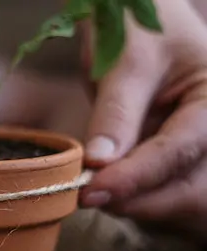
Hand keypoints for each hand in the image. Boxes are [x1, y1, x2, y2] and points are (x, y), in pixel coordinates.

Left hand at [79, 0, 206, 238]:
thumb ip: (116, 114)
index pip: (178, 152)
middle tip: (87, 195)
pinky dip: (126, 195)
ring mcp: (192, 149)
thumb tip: (98, 163)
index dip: (134, 178)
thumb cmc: (137, 27)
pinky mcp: (167, 160)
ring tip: (91, 188)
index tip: (93, 191)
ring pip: (170, 198)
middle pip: (186, 190)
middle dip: (137, 199)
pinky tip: (101, 185)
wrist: (132, 20)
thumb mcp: (127, 62)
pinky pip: (153, 191)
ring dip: (131, 202)